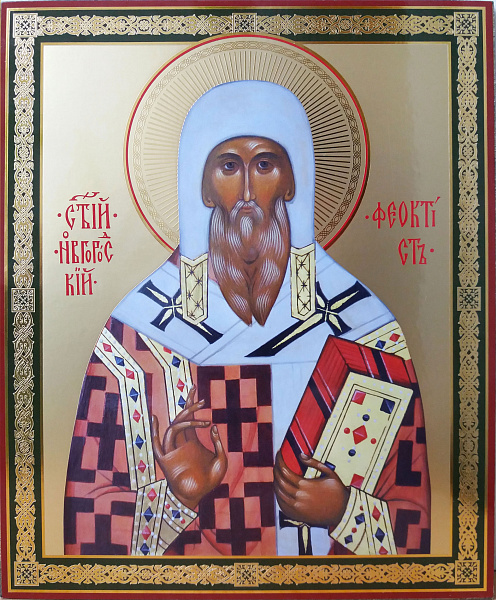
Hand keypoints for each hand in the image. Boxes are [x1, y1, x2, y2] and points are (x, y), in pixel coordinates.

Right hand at [151, 385, 226, 509]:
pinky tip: (156, 421)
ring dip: (184, 419)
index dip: (190, 403)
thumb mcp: (220, 459)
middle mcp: (181, 442)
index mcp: (192, 441)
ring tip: (200, 416)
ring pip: (173, 428)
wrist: (199, 497)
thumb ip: (217, 442)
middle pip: (181, 418)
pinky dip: (155, 433)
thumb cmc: (210, 481)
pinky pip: (157, 445)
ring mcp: (173, 449)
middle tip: (198, 396)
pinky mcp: (166, 460)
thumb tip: (212, 425)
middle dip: (188, 405)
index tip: (194, 389)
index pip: (190, 417)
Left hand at [273, 451, 349, 527]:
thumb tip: (300, 455)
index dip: (279, 461)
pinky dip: (278, 496)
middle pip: (279, 481)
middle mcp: (299, 497)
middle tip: (277, 463)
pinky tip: (280, 490)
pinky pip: (282, 506)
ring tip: (277, 474)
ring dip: (275, 482)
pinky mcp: (297, 516)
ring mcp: (297, 508)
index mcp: (305, 485)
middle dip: (276, 469)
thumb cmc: (338, 492)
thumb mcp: (329, 473)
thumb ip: (314, 463)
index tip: (279, 454)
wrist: (343, 513)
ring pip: (278, 494)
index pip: (285, 471)